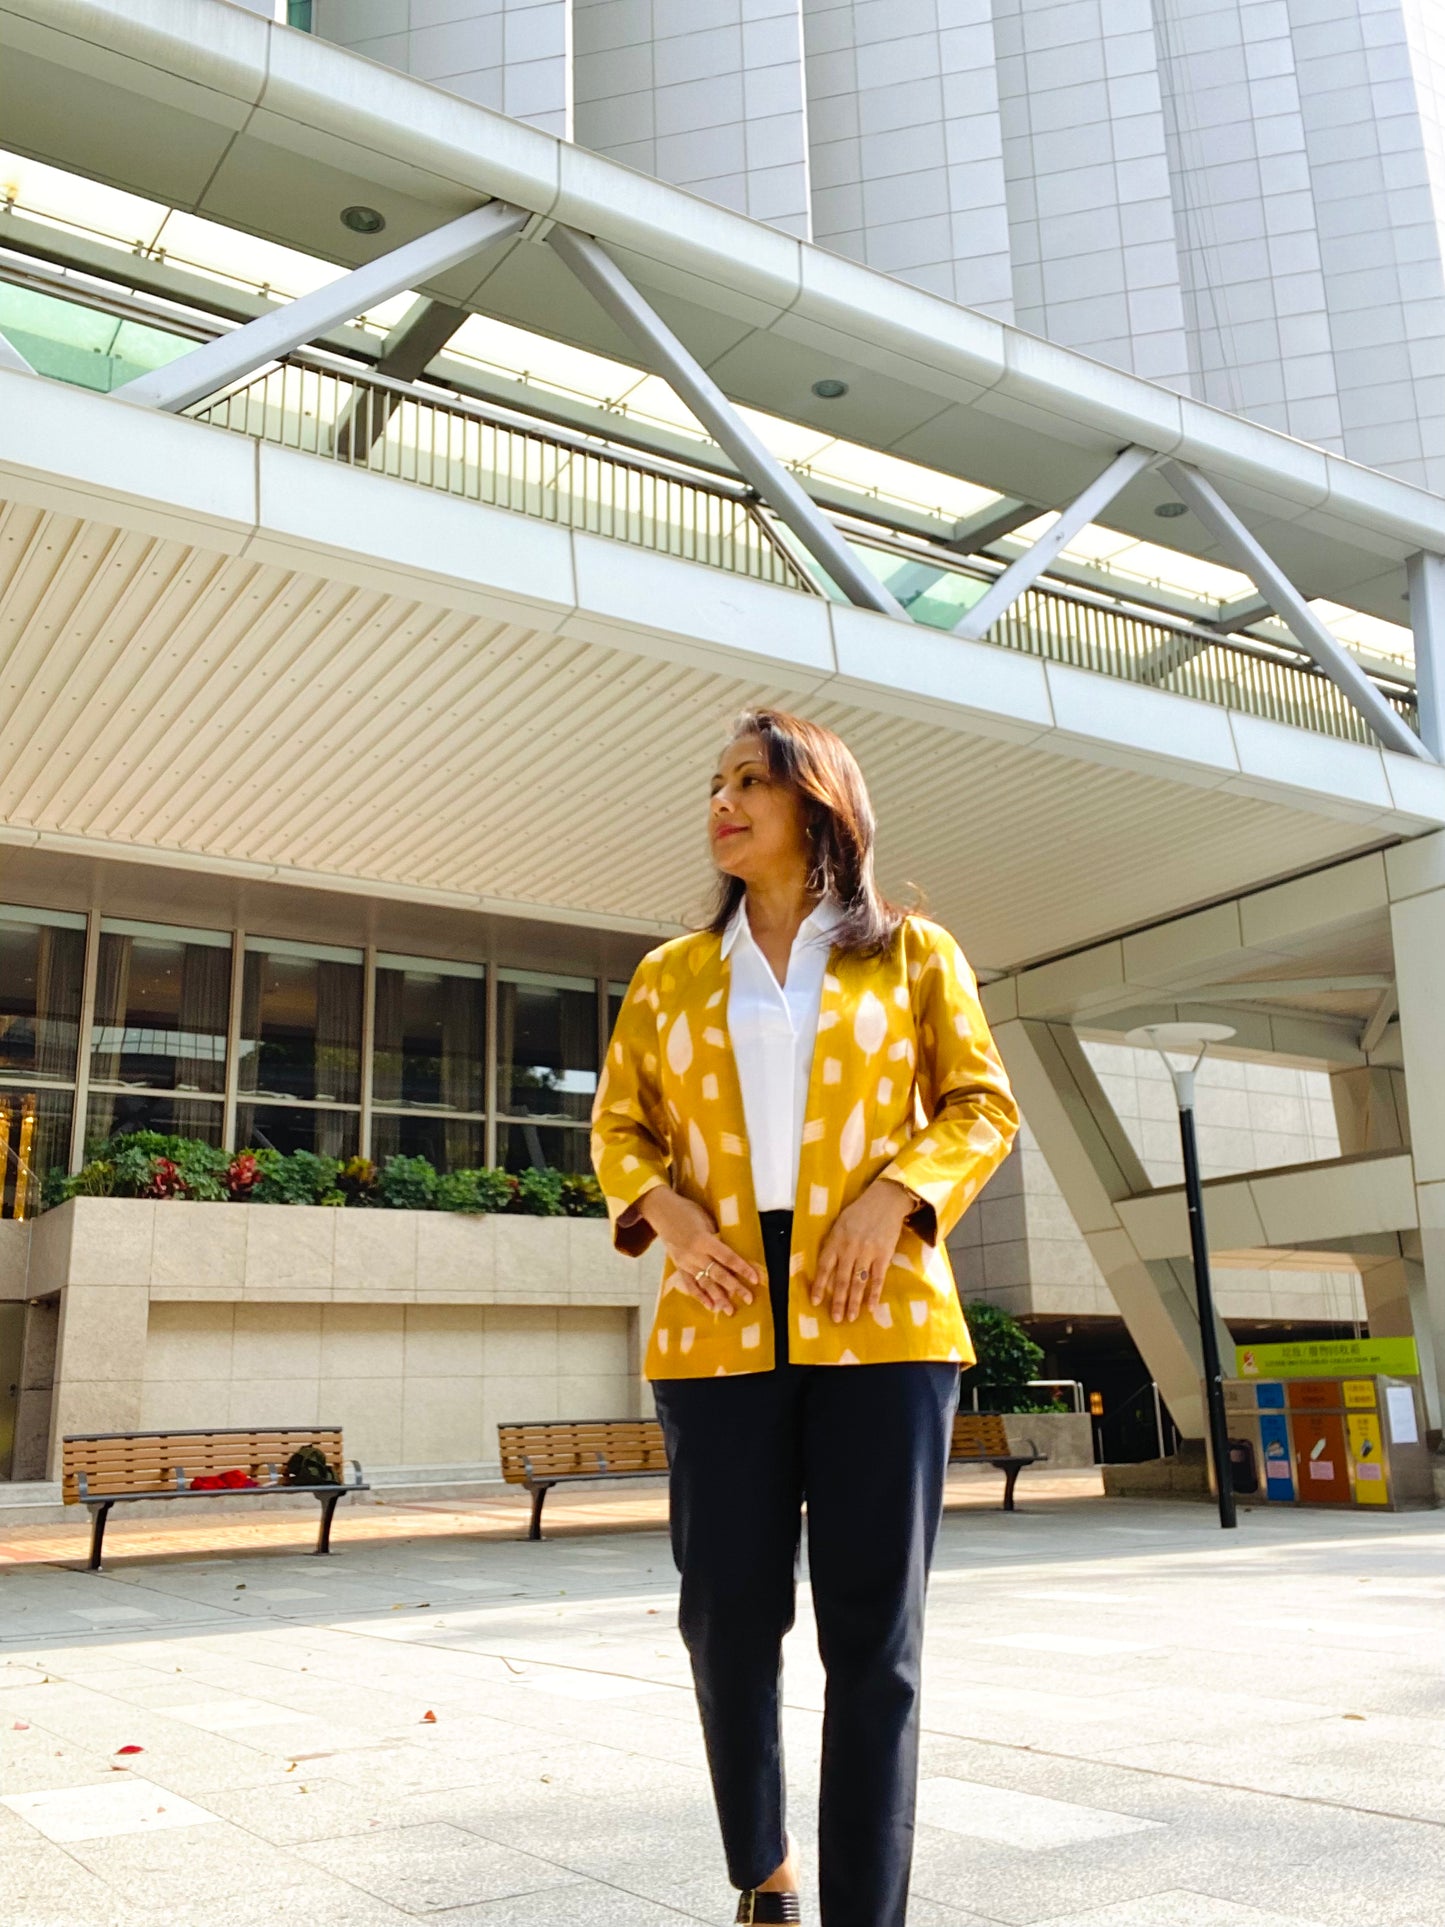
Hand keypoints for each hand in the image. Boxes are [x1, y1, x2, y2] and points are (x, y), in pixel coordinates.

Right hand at [637, 1187, 758, 1315]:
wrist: (661, 1211)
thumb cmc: (687, 1210)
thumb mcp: (706, 1219)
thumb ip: (717, 1237)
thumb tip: (732, 1253)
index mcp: (703, 1240)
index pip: (727, 1257)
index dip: (742, 1268)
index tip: (755, 1279)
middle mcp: (695, 1254)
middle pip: (718, 1274)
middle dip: (735, 1287)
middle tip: (748, 1299)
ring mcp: (685, 1262)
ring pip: (705, 1283)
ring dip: (718, 1297)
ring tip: (730, 1310)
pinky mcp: (678, 1266)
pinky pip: (690, 1284)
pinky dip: (700, 1297)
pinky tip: (711, 1307)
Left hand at [812, 1178, 914, 1324]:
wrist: (885, 1200)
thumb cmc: (859, 1212)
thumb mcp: (839, 1224)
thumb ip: (833, 1244)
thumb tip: (826, 1267)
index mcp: (836, 1240)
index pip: (824, 1267)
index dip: (820, 1286)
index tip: (816, 1302)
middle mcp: (850, 1248)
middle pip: (842, 1280)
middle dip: (838, 1301)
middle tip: (835, 1319)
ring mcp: (867, 1252)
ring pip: (858, 1282)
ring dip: (854, 1302)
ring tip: (851, 1318)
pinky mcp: (884, 1255)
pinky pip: (877, 1278)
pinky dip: (874, 1294)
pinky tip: (870, 1307)